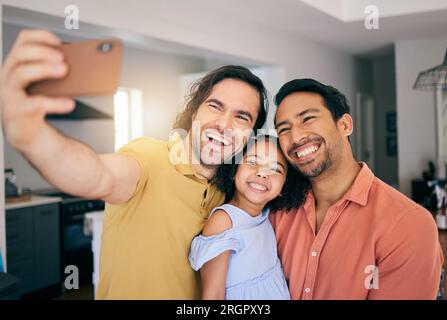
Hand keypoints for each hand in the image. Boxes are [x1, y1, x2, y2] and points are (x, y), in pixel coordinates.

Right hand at [0, 29, 74, 149]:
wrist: (27, 133)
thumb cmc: (37, 105)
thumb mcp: (47, 85)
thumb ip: (56, 72)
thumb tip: (81, 63)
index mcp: (17, 64)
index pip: (23, 40)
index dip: (41, 37)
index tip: (59, 41)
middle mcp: (8, 76)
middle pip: (20, 54)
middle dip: (43, 52)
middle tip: (63, 59)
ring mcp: (8, 93)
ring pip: (21, 73)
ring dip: (44, 69)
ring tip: (64, 71)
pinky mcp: (15, 111)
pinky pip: (34, 104)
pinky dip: (54, 102)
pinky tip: (70, 103)